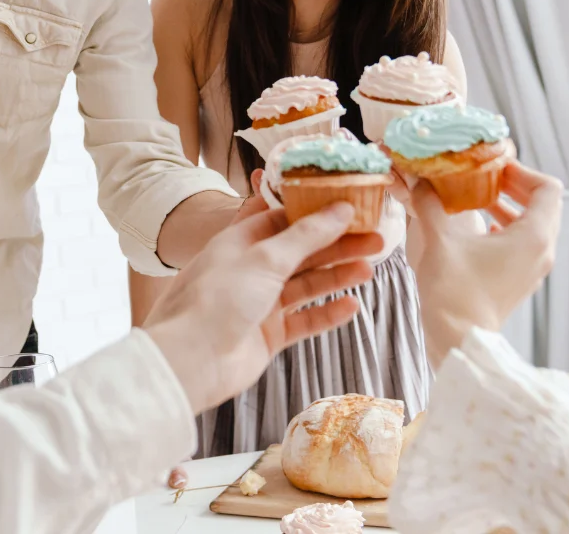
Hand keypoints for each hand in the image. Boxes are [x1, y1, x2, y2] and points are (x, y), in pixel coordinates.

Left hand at [143, 203, 382, 413]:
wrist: (191, 361)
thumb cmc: (219, 299)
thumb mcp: (265, 258)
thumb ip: (306, 235)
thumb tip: (340, 208)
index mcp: (241, 241)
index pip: (285, 218)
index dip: (318, 212)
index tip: (352, 206)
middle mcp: (251, 269)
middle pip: (302, 252)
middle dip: (337, 245)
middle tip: (377, 239)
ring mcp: (260, 303)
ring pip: (306, 285)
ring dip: (337, 276)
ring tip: (370, 268)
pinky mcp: (268, 334)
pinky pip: (304, 320)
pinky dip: (327, 313)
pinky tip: (351, 306)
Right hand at [396, 161, 562, 367]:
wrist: (458, 340)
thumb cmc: (454, 292)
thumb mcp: (439, 239)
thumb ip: (430, 204)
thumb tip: (419, 180)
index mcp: (533, 236)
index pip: (548, 188)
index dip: (522, 171)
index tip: (493, 167)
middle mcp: (542, 251)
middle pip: (544, 205)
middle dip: (515, 186)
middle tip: (484, 177)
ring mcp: (534, 268)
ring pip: (534, 225)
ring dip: (510, 206)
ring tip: (477, 198)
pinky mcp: (521, 280)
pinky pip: (524, 243)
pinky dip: (506, 228)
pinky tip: (477, 226)